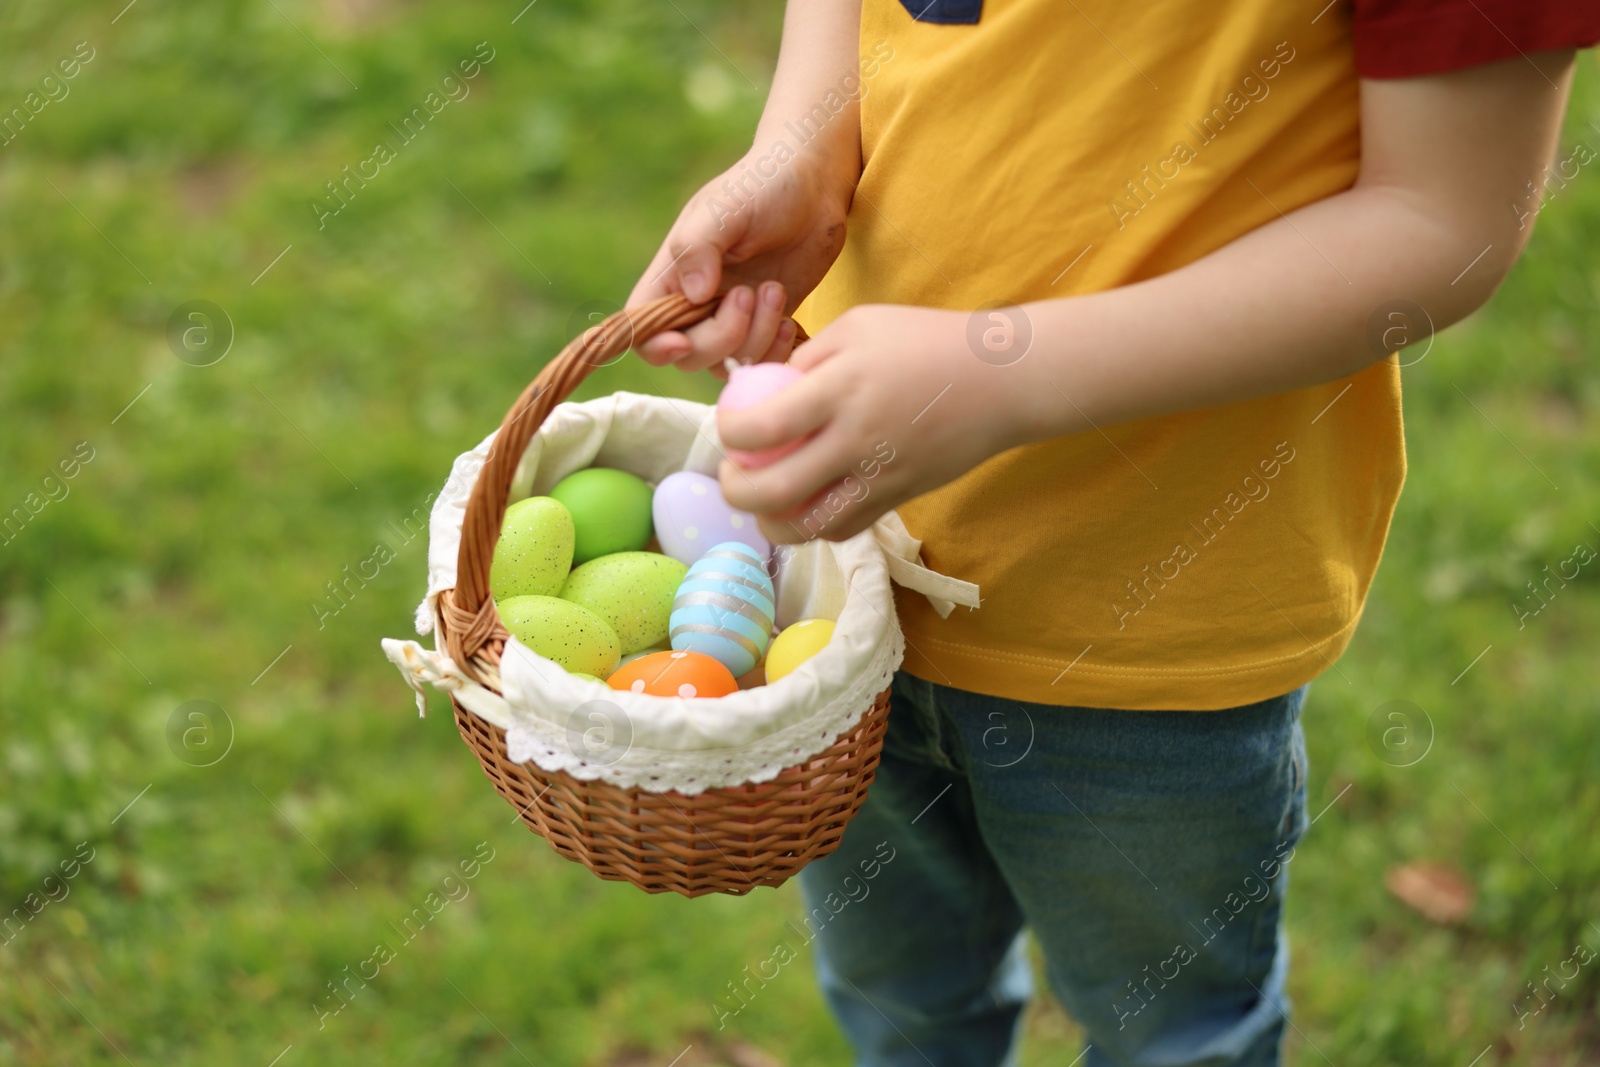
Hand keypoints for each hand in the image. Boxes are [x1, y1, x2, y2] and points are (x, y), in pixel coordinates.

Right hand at [626, 149, 855, 373]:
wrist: (814, 185)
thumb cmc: (762, 184)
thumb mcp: (724, 207)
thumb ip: (699, 247)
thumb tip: (693, 295)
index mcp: (673, 274)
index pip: (643, 326)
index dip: (655, 345)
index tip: (684, 341)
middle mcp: (697, 302)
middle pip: (688, 354)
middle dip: (721, 336)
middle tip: (749, 293)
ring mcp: (733, 317)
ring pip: (727, 362)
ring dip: (754, 340)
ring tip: (775, 292)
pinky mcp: (766, 324)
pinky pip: (761, 361)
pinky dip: (775, 353)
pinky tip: (789, 321)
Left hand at [715, 304, 1035, 542]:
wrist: (1002, 381)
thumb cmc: (927, 342)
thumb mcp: (860, 327)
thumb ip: (807, 358)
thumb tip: (764, 390)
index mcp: (840, 389)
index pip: (762, 428)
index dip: (729, 435)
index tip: (730, 426)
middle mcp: (855, 441)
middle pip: (772, 491)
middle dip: (734, 490)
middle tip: (732, 473)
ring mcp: (878, 478)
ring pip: (806, 527)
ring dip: (770, 521)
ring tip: (763, 500)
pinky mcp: (897, 499)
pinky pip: (842, 528)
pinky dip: (813, 526)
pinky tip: (806, 504)